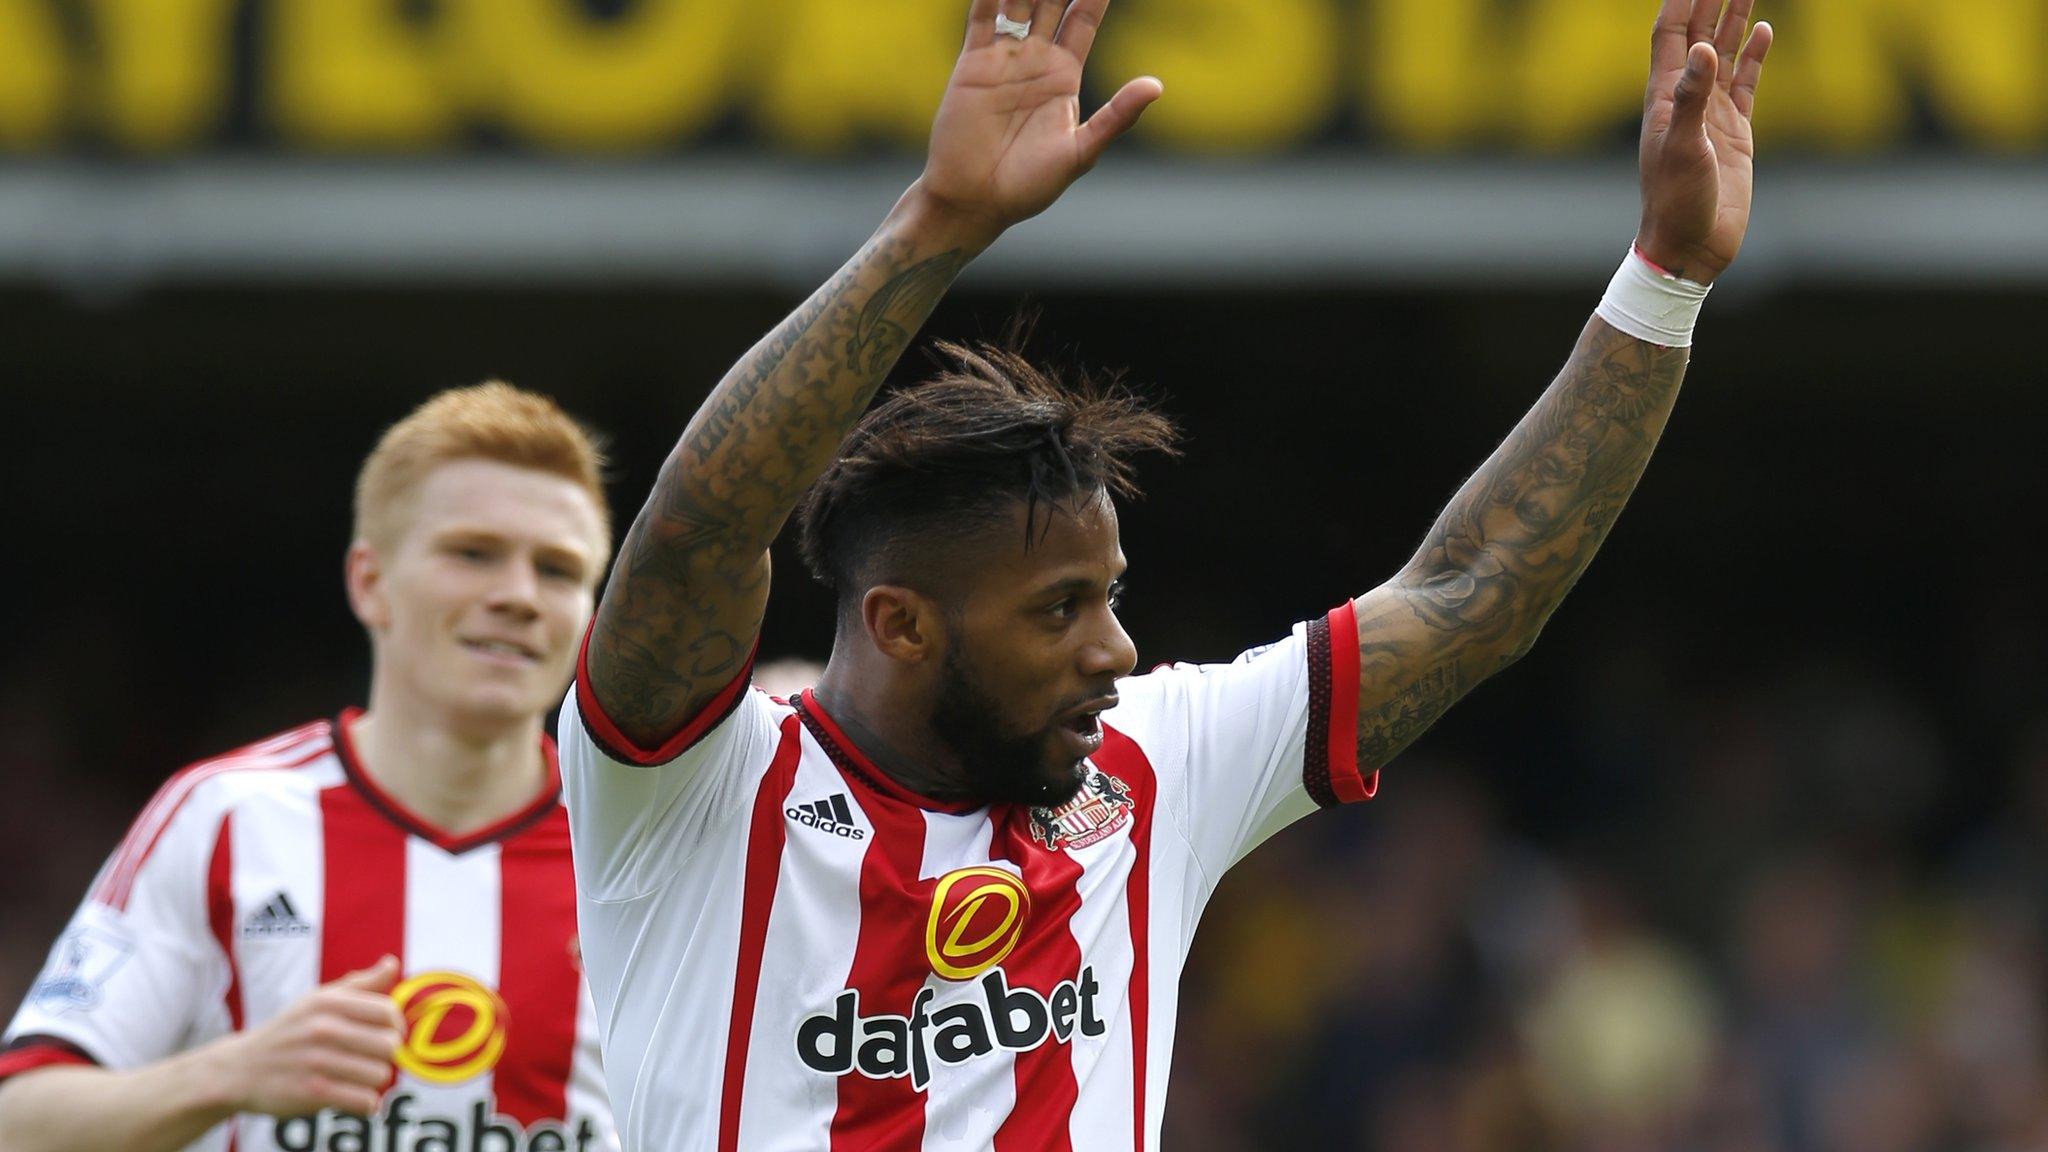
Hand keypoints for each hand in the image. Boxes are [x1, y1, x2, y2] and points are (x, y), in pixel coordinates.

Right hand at [207, 956, 403, 1116]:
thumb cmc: (290, 1032)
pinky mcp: (311, 1092)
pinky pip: (364, 1101)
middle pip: (389, 1045)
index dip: (394, 1027)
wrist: (239, 1070)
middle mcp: (322, 1028)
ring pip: (380, 1075)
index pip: (388, 1012)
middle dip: (385, 1056)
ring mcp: (316, 1060)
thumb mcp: (318, 1000)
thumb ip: (359, 984)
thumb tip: (391, 964)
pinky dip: (366, 1104)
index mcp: (328, 1002)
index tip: (385, 1035)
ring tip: (357, 1078)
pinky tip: (355, 1098)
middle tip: (369, 1059)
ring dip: (374, 1081)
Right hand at [914, 0, 1162, 241]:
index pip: (1084, 18)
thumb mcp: (1081, 153)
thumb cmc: (1030, 186)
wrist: (974, 200)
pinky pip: (981, 18)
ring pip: (1018, 1)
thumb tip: (1156, 86)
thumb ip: (1116, 117)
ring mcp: (1003, 58)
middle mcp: (1035, 60)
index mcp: (1064, 76)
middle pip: (1053, 0)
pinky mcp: (972, 64)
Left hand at [1636, 0, 1773, 283]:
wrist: (1691, 246)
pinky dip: (1754, 55)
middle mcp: (1686, 97)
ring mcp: (1712, 112)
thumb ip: (1691, 99)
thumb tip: (1702, 50)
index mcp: (1665, 96)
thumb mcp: (1681, 148)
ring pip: (1724, 52)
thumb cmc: (1675, 203)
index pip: (1672, 33)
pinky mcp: (1735, 130)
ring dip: (1734, 17)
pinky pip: (1745, 82)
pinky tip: (1764, 29)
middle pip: (1699, 33)